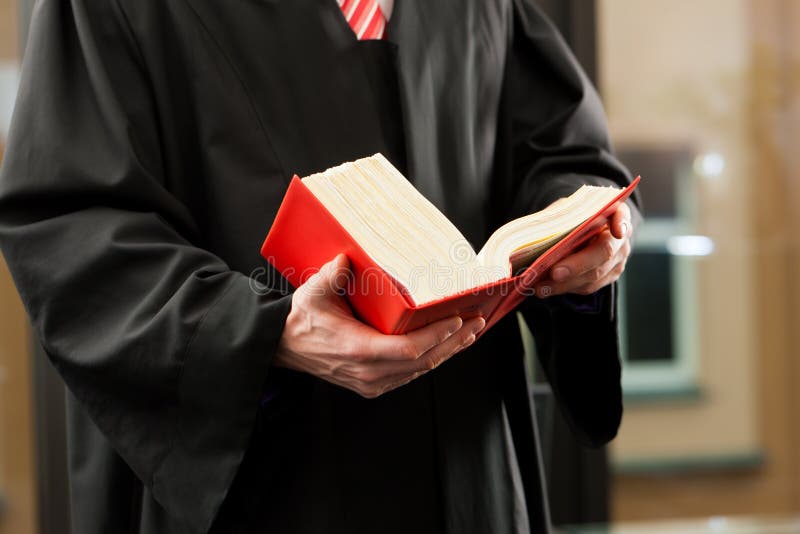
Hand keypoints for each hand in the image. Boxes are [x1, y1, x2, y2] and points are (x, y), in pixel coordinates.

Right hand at [274, 254, 484, 397]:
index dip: (439, 336)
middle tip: (476, 322)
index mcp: (359, 350)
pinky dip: (430, 359)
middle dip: (454, 342)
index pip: (411, 349)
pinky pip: (410, 374)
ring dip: (447, 352)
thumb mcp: (313, 293)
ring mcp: (372, 383)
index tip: (459, 319)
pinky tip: (445, 346)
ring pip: (420, 370)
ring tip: (469, 333)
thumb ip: (332, 275)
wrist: (284, 347)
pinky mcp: (373, 386)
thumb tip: (348, 258)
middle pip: (424, 362)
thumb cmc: (301, 319)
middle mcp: (370, 373)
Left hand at [534, 202, 631, 297]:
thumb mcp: (567, 209)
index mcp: (614, 213)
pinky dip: (565, 288)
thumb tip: (541, 232)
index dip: (620, 223)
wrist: (582, 231)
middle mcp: (620, 237)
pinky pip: (588, 286)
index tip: (617, 231)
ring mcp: (618, 259)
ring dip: (565, 283)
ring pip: (594, 275)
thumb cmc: (574, 217)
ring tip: (540, 286)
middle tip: (554, 273)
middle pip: (604, 252)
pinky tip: (545, 289)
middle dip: (577, 264)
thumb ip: (561, 216)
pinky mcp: (608, 277)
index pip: (622, 215)